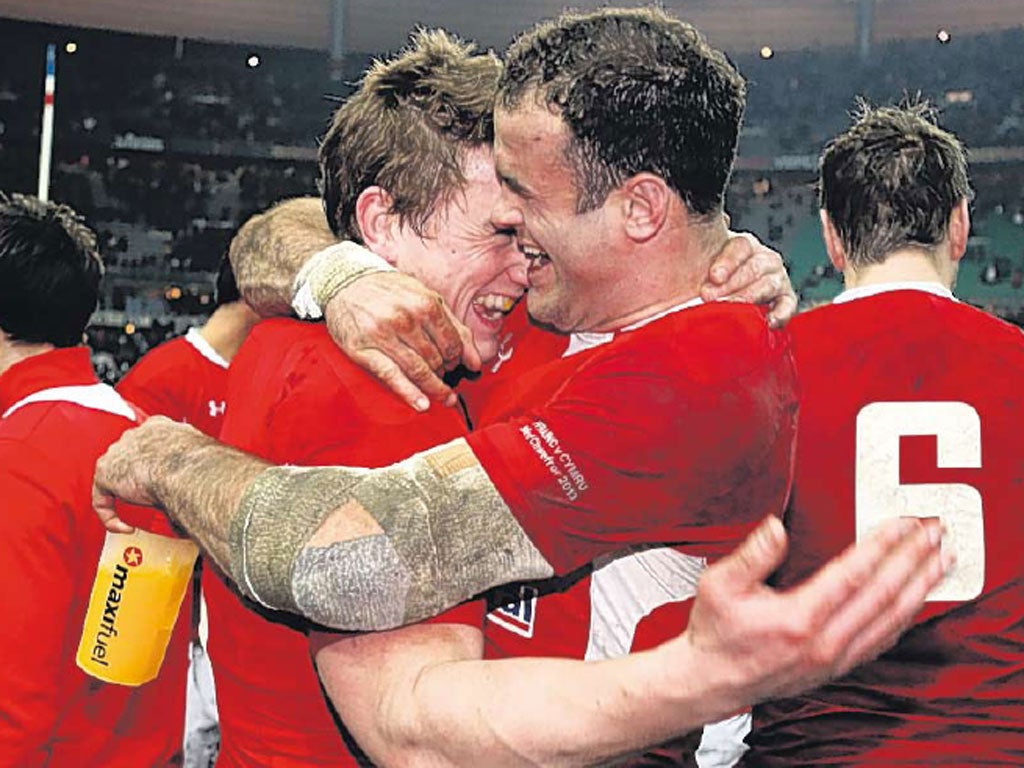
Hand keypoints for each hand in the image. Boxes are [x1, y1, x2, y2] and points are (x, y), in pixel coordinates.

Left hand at [92, 416, 205, 532]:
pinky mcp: (105, 471)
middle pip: (129, 455)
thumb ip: (189, 471)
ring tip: (139, 512)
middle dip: (137, 476)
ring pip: (115, 475)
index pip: (149, 441)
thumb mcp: (197, 462)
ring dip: (125, 495)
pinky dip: (111, 515)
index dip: (153, 460)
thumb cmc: (200, 464)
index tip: (160, 476)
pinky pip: (102, 498)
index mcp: (160, 427)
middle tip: (150, 497)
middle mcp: (136, 435)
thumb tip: (198, 492)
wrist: (186, 467)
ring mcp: (118, 451)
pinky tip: (125, 527)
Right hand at [324, 272, 482, 411]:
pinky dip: (409, 393)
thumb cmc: (389, 291)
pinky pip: (392, 376)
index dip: (457, 359)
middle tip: (445, 376)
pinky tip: (423, 404)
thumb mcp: (425, 297)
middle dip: (445, 372)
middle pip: (437, 359)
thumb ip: (454, 326)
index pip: (453, 343)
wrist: (345, 282)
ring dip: (435, 387)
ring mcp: (384, 335)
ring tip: (444, 397)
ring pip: (418, 370)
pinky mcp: (364, 350)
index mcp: (426, 304)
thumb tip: (475, 361)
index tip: (455, 364)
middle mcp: (406, 319)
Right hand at [679, 515, 950, 714]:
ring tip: (940, 562)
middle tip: (935, 533)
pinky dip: (906, 617)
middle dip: (914, 560)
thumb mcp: (719, 585)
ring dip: (920, 588)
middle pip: (883, 596)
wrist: (711, 680)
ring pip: (891, 621)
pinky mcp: (836, 667)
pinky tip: (916, 600)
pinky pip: (882, 640)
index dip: (883, 546)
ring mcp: (833, 658)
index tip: (903, 523)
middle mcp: (823, 642)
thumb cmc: (716, 632)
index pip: (854, 574)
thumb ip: (751, 555)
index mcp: (798, 618)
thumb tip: (777, 528)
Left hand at [701, 232, 797, 327]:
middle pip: (754, 267)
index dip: (728, 261)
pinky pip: (787, 305)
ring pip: (769, 285)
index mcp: (743, 245)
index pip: (740, 246)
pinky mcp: (784, 301)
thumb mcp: (698, 256)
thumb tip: (721, 220)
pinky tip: (769, 322)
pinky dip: (781, 313)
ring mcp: (776, 279)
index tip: (714, 276)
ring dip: (750, 298)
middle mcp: (763, 259)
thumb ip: (697, 233)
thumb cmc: (702, 279)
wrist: (712, 304)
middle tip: (710, 298)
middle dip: (732, 284)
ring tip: (733, 311)